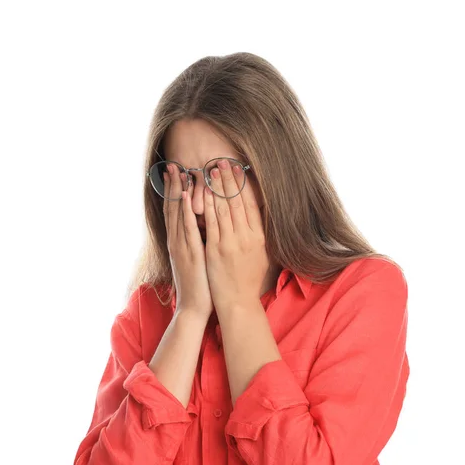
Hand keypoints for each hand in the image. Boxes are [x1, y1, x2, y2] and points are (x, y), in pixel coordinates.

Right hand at [162, 163, 212, 319]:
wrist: (194, 307)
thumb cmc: (200, 284)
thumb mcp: (197, 258)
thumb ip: (198, 241)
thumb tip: (205, 226)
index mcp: (179, 242)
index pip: (175, 211)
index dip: (174, 191)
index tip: (175, 173)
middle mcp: (177, 241)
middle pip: (172, 208)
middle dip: (172, 186)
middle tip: (172, 164)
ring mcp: (182, 246)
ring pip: (178, 214)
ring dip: (177, 192)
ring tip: (177, 172)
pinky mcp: (190, 253)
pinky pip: (187, 228)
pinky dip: (185, 211)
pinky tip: (185, 196)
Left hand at [203, 158, 268, 310]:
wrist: (238, 303)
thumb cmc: (249, 281)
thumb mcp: (262, 256)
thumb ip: (259, 236)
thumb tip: (259, 216)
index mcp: (259, 238)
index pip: (252, 205)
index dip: (245, 185)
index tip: (239, 170)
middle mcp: (246, 237)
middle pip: (238, 202)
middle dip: (230, 180)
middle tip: (223, 161)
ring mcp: (230, 243)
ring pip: (224, 209)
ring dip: (217, 187)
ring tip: (211, 170)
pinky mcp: (215, 250)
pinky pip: (210, 223)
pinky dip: (207, 206)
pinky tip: (202, 193)